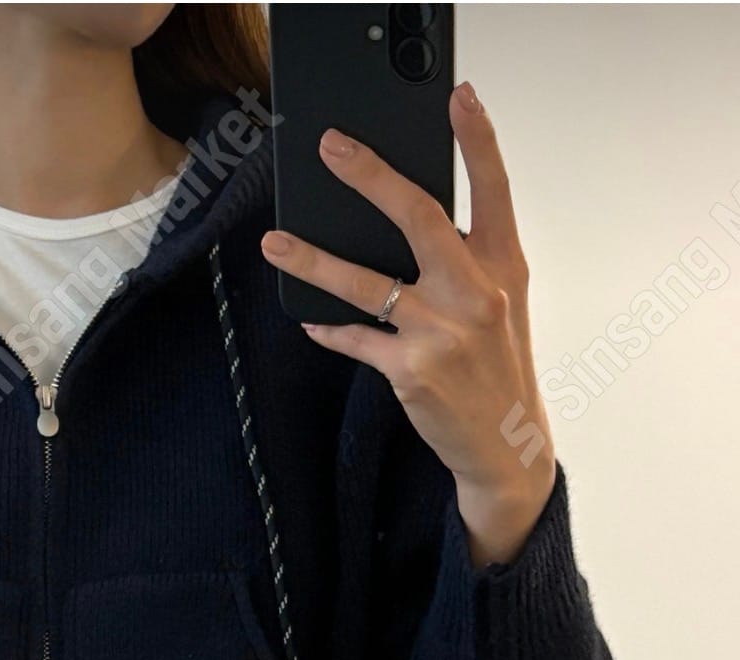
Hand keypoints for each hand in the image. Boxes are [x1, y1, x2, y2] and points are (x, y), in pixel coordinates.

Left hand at [261, 80, 554, 566]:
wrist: (505, 442)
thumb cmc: (496, 365)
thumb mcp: (499, 303)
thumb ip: (466, 259)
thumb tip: (405, 219)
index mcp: (503, 266)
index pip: (494, 189)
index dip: (478, 139)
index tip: (460, 95)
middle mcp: (476, 292)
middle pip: (419, 218)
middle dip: (370, 177)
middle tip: (331, 149)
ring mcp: (441, 332)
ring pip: (365, 282)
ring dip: (313, 261)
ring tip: (275, 243)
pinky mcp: (410, 370)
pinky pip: (356, 339)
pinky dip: (329, 330)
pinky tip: (311, 322)